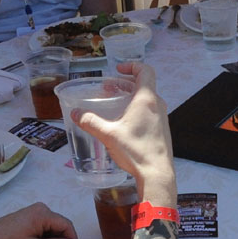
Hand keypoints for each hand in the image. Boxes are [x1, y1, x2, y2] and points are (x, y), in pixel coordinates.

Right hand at [74, 64, 175, 204]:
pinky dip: (137, 109)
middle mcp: (157, 105)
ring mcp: (162, 117)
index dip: (132, 65)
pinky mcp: (162, 130)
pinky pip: (150, 111)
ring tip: (114, 104)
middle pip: (144, 84)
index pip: (145, 70)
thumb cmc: (135, 150)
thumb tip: (75, 113)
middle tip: (108, 88)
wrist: (157, 173)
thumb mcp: (108, 134)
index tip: (118, 69)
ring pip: (147, 98)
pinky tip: (124, 122)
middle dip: (124, 83)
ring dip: (130, 96)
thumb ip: (90, 122)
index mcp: (147, 99)